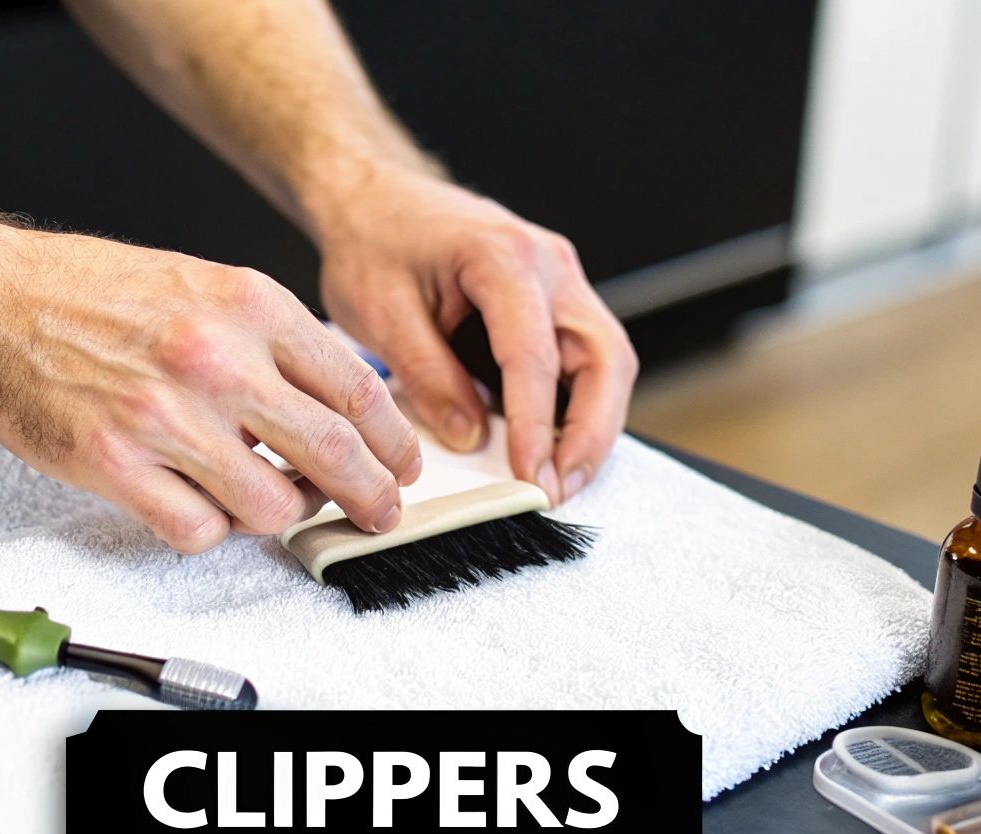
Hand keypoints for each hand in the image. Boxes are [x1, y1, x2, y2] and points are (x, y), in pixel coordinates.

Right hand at [0, 230, 421, 552]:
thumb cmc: (97, 293)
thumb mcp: (208, 284)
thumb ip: (275, 340)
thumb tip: (342, 403)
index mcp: (249, 305)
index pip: (357, 389)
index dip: (393, 441)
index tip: (402, 465)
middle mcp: (215, 358)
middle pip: (333, 452)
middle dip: (372, 496)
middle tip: (380, 512)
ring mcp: (164, 416)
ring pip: (271, 505)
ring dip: (283, 515)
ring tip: (273, 503)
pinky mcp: (115, 464)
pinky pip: (198, 530)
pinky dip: (211, 530)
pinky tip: (202, 506)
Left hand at [310, 164, 636, 503]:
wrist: (374, 199)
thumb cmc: (375, 240)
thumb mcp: (380, 311)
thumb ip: (427, 374)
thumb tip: (471, 436)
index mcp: (503, 255)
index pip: (535, 354)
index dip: (537, 425)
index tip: (530, 477)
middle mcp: (550, 264)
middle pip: (603, 356)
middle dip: (591, 432)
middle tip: (561, 488)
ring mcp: (561, 281)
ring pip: (606, 360)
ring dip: (592, 424)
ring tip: (560, 479)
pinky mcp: (555, 301)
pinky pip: (585, 359)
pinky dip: (577, 406)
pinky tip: (552, 447)